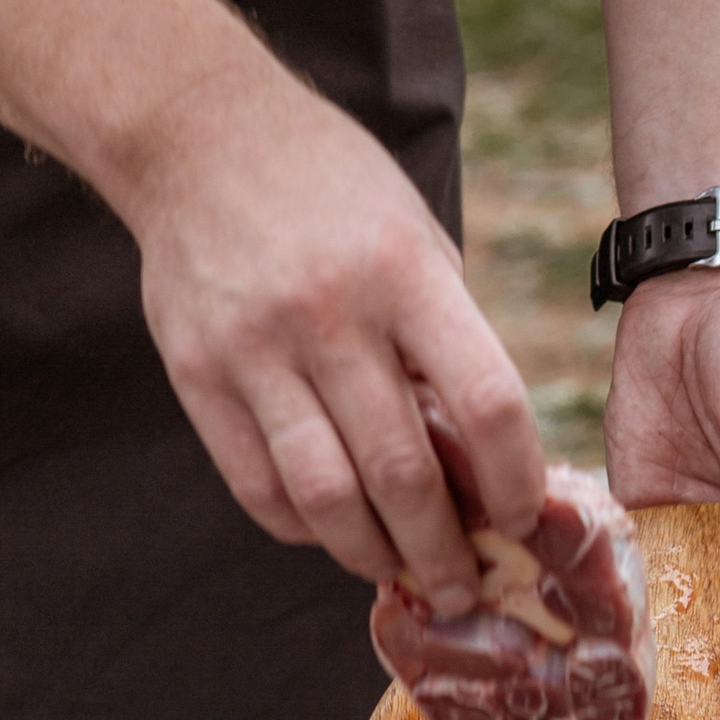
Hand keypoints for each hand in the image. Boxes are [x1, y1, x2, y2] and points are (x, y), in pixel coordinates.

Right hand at [130, 54, 543, 612]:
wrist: (198, 136)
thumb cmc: (331, 190)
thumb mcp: (415, 235)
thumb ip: (446, 336)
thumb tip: (483, 458)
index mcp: (405, 272)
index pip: (486, 401)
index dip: (516, 479)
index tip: (522, 517)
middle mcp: (330, 314)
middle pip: (404, 471)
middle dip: (444, 547)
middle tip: (465, 583)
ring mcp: (256, 350)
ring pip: (327, 497)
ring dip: (373, 557)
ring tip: (399, 575)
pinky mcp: (198, 376)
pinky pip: (258, 487)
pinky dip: (303, 529)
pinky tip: (330, 533)